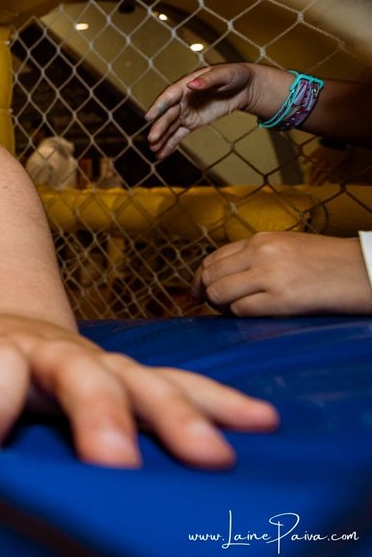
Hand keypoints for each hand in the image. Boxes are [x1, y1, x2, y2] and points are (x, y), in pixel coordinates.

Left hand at [0, 314, 278, 468]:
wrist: (9, 323)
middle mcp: (57, 354)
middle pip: (82, 375)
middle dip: (99, 415)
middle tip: (113, 460)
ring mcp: (101, 363)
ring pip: (142, 382)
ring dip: (177, 415)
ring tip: (209, 455)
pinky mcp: (132, 375)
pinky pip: (181, 385)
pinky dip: (219, 403)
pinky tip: (259, 422)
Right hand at [145, 64, 258, 159]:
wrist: (244, 87)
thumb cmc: (233, 75)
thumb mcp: (223, 75)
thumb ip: (207, 80)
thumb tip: (191, 84)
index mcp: (184, 86)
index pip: (169, 97)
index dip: (158, 107)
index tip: (149, 117)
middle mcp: (180, 100)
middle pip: (167, 115)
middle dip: (159, 127)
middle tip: (152, 138)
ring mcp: (185, 113)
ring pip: (170, 127)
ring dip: (161, 138)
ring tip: (153, 150)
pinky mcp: (191, 124)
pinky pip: (178, 135)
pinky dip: (169, 145)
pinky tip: (161, 155)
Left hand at [194, 232, 371, 314]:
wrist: (365, 270)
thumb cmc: (330, 263)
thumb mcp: (288, 248)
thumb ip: (257, 257)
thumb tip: (227, 277)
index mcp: (261, 239)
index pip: (214, 258)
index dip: (202, 278)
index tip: (199, 292)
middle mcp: (261, 252)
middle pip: (211, 275)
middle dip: (207, 294)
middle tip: (215, 307)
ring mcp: (270, 274)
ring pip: (219, 293)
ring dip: (221, 307)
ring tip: (234, 312)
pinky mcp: (282, 298)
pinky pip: (241, 310)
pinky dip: (240, 317)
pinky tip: (253, 317)